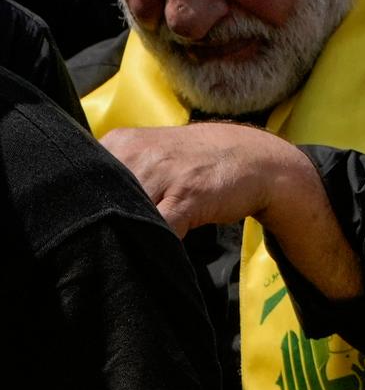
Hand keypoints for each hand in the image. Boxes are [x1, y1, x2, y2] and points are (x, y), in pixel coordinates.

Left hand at [102, 123, 314, 236]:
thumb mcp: (150, 153)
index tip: (96, 220)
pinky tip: (162, 247)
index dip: (89, 203)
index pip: (85, 178)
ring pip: (128, 215)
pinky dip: (158, 242)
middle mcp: (137, 153)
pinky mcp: (187, 196)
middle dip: (108, 221)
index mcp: (121, 142)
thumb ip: (119, 169)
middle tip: (118, 237)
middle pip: (103, 199)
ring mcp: (163, 173)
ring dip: (132, 234)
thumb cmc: (197, 163)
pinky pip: (160, 228)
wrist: (254, 158)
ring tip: (140, 244)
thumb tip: (87, 205)